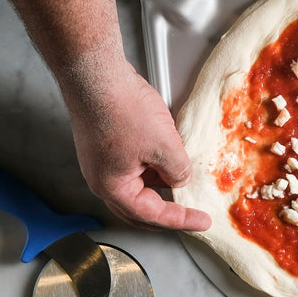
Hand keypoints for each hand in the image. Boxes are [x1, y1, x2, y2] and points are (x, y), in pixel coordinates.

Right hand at [63, 62, 210, 230]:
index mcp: (112, 187)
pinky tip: (169, 159)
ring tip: (185, 184)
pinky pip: (133, 166)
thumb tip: (181, 179)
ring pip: (136, 185)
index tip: (201, 222)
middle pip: (139, 209)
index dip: (181, 220)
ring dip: (160, 188)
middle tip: (191, 214)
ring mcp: (101, 161)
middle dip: (166, 213)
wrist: (96, 74)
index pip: (152, 215)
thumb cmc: (120, 108)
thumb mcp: (164, 145)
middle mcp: (102, 179)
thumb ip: (178, 170)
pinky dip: (152, 169)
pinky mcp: (105, 144)